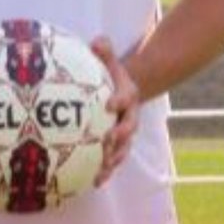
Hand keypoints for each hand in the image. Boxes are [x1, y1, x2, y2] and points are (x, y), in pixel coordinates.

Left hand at [91, 36, 140, 185]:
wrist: (123, 92)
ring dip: (112, 160)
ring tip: (101, 171)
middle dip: (119, 136)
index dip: (119, 101)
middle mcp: (129, 117)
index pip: (125, 98)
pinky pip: (112, 159)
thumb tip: (98, 41)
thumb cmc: (109, 74)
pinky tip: (94, 182)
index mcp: (127, 96)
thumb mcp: (109, 60)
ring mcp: (124, 134)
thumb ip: (104, 50)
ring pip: (121, 149)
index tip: (110, 104)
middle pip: (127, 129)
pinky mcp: (116, 146)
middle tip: (108, 140)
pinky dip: (105, 171)